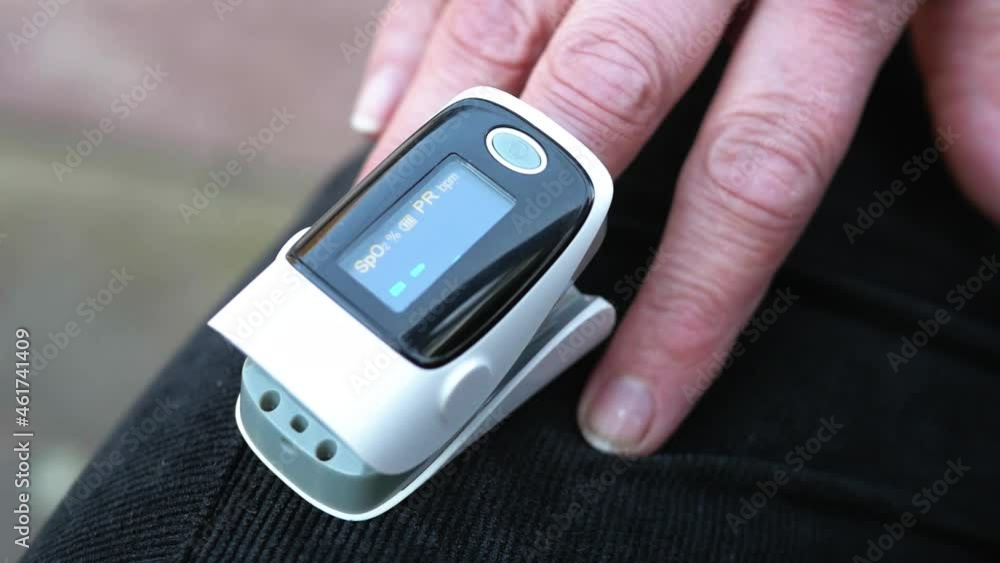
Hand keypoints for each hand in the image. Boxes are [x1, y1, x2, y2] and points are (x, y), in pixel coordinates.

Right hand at [350, 0, 999, 454]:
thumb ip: (986, 58)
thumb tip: (997, 190)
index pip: (753, 167)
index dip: (689, 300)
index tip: (630, 402)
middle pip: (606, 95)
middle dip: (537, 231)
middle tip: (470, 342)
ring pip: (506, 23)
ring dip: (445, 138)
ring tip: (392, 240)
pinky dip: (411, 37)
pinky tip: (380, 115)